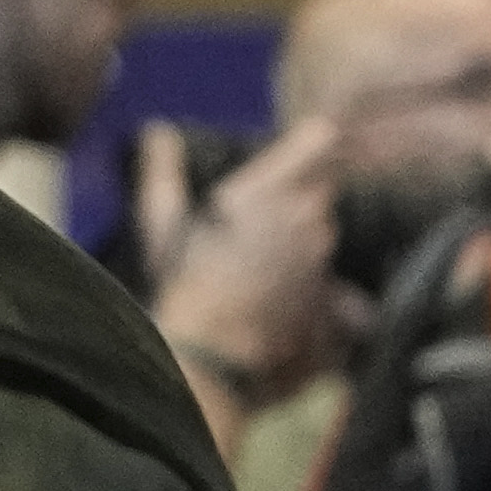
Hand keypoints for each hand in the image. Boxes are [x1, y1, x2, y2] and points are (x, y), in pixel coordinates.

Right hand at [146, 115, 343, 403]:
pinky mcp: (333, 295)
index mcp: (265, 191)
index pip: (319, 143)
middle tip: (254, 226)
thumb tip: (156, 131)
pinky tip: (271, 297)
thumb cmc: (179, 288)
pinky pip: (329, 276)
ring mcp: (324, 259)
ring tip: (259, 265)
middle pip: (321, 191)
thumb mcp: (162, 225)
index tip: (307, 146)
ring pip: (323, 234)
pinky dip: (307, 281)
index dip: (314, 145)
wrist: (210, 359)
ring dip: (302, 242)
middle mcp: (306, 218)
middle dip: (296, 202)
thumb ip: (162, 172)